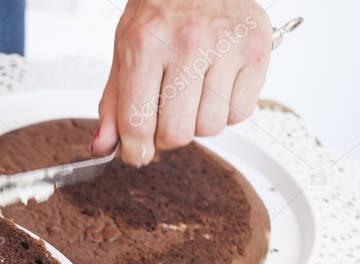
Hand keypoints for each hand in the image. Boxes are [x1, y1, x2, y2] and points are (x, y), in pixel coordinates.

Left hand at [93, 0, 272, 165]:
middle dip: (166, 137)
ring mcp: (226, 47)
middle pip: (177, 133)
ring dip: (198, 123)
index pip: (137, 123)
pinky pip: (241, 113)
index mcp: (145, 45)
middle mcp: (187, 44)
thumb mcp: (125, 51)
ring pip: (211, 127)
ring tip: (192, 98)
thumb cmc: (160, 13)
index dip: (135, 150)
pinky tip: (216, 88)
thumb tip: (102, 147)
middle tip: (165, 119)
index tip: (136, 153)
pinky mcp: (257, 50)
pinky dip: (227, 111)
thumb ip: (114, 103)